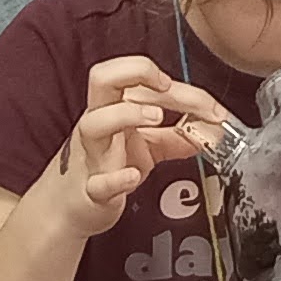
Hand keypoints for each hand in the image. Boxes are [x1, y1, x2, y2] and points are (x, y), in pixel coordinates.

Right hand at [34, 56, 228, 242]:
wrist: (69, 207)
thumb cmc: (105, 167)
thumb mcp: (145, 147)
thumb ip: (176, 137)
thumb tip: (209, 131)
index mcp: (112, 108)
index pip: (141, 81)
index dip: (181, 88)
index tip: (211, 105)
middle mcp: (99, 124)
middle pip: (104, 79)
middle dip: (140, 73)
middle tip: (171, 87)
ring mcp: (92, 156)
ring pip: (94, 123)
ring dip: (126, 115)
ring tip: (156, 117)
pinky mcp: (91, 190)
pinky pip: (98, 183)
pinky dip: (117, 179)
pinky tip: (134, 176)